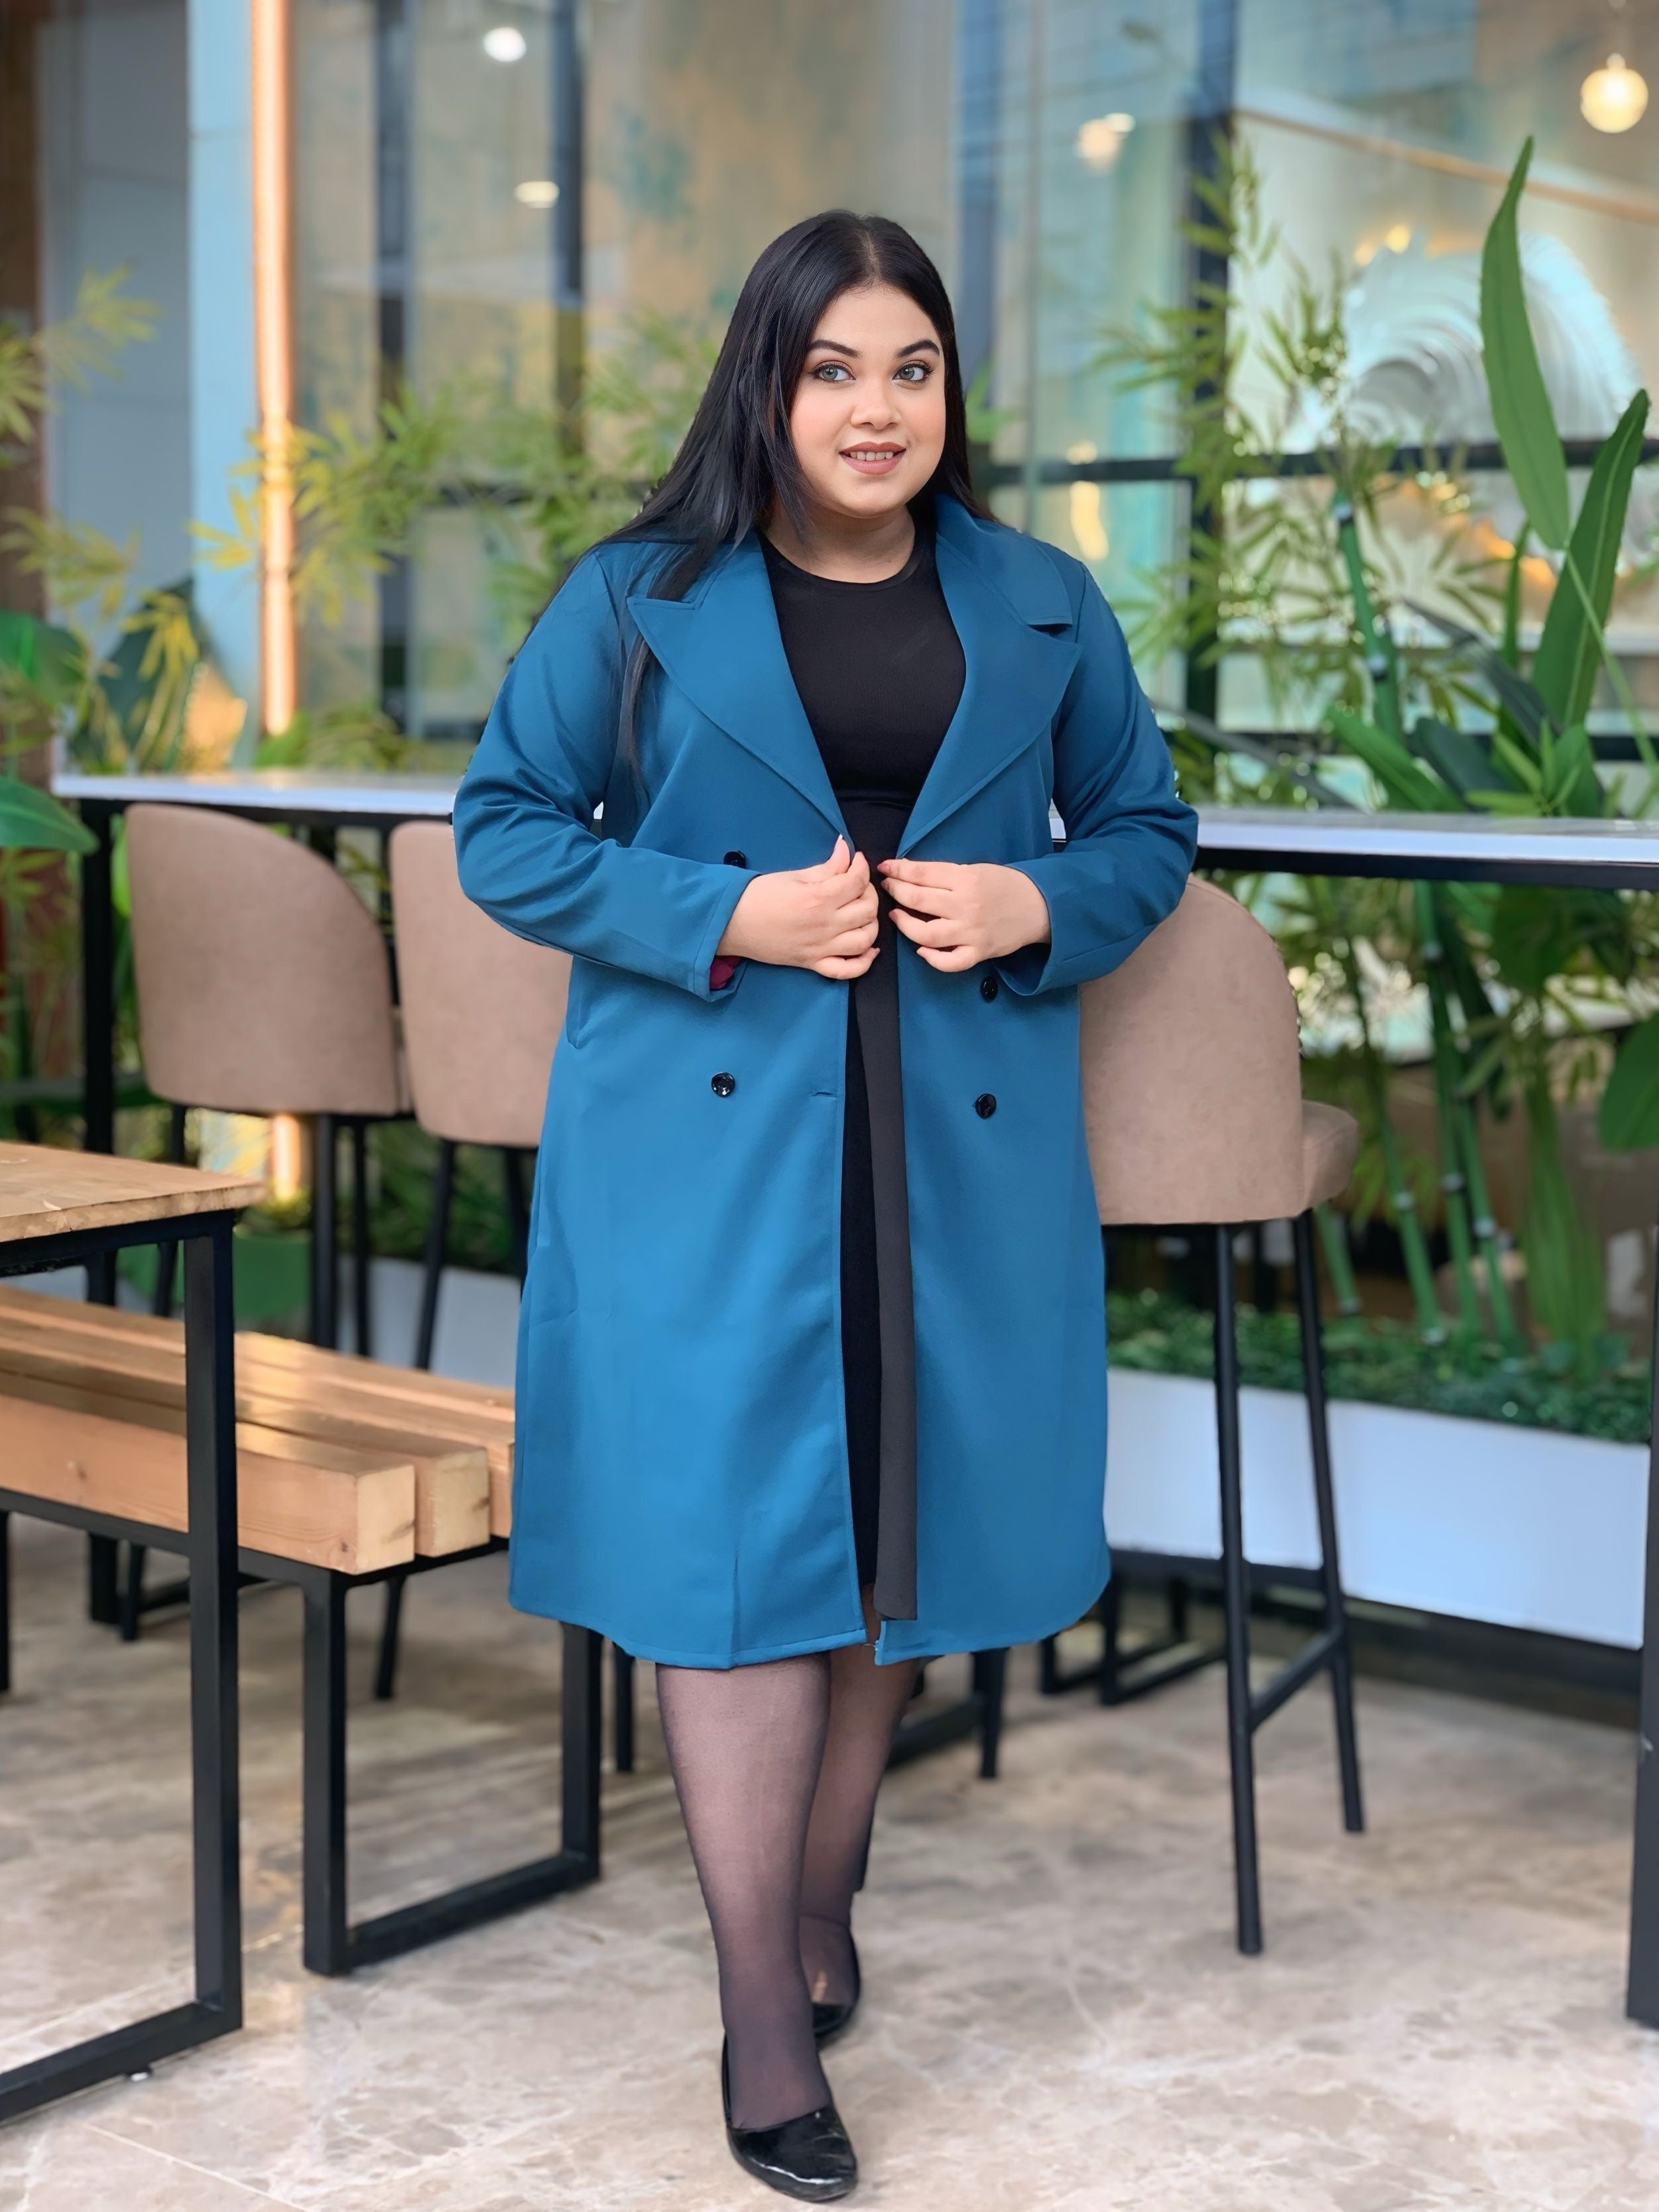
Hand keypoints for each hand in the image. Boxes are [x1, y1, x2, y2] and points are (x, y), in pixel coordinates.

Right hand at [718, 837, 879, 978]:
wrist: (732, 923)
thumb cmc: (759, 895)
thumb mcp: (794, 876)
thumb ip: (827, 867)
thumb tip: (846, 851)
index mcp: (819, 898)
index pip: (857, 881)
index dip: (861, 866)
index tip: (856, 860)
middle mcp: (825, 925)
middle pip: (867, 910)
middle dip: (869, 892)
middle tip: (857, 885)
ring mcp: (821, 948)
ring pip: (865, 939)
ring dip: (871, 923)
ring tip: (861, 912)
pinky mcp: (814, 964)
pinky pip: (848, 970)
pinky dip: (865, 962)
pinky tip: (869, 948)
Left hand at [879, 858, 1050, 971]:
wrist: (1038, 907)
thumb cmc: (1004, 885)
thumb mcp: (975, 869)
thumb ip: (944, 874)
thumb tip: (908, 872)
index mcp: (966, 879)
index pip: (922, 874)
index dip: (898, 870)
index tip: (884, 868)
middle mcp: (966, 906)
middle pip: (918, 900)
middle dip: (896, 891)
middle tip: (887, 888)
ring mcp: (971, 933)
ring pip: (926, 933)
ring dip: (905, 924)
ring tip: (897, 916)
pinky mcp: (978, 953)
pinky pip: (949, 962)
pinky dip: (932, 959)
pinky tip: (921, 950)